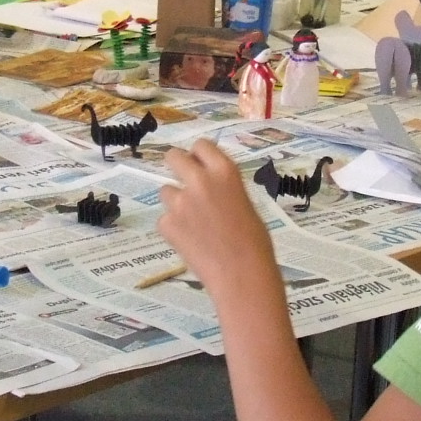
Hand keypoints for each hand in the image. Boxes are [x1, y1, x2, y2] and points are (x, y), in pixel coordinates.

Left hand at [155, 142, 276, 295]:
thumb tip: (210, 187)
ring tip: (193, 224)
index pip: (201, 145)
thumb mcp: (244, 203)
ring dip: (175, 202)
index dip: (198, 155)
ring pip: (166, 191)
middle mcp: (200, 180)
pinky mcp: (167, 224)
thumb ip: (223, 189)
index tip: (198, 164)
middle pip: (173, 157)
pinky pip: (165, 219)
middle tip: (183, 182)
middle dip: (176, 166)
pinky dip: (173, 229)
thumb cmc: (255, 243)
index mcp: (225, 171)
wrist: (242, 275)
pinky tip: (190, 242)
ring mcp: (180, 202)